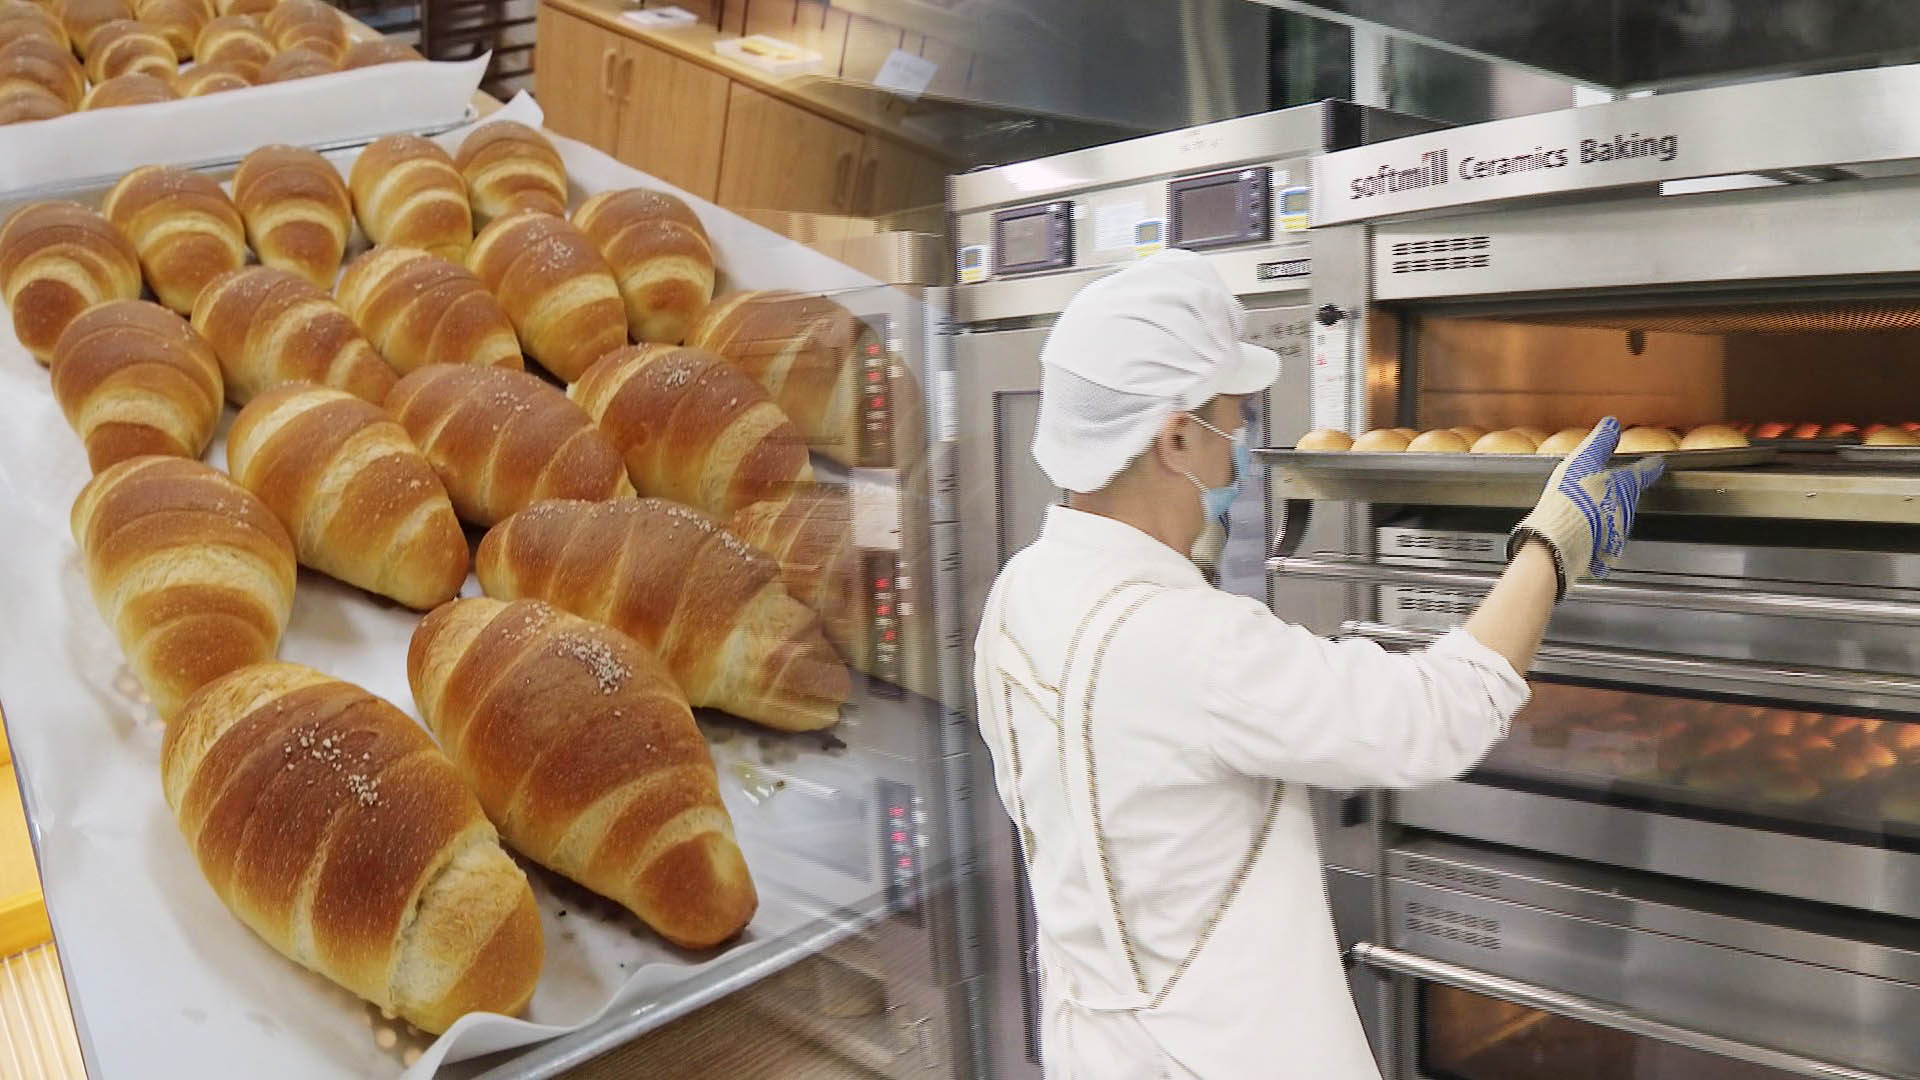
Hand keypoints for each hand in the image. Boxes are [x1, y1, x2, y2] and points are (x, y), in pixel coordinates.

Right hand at [1508, 417, 1665, 599]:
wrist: (1558, 542)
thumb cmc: (1571, 500)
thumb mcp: (1584, 460)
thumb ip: (1600, 441)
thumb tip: (1612, 423)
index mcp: (1625, 486)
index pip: (1644, 472)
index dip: (1651, 466)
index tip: (1657, 463)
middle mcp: (1626, 510)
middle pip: (1630, 497)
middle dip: (1624, 491)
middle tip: (1614, 485)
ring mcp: (1616, 533)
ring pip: (1617, 518)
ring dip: (1608, 512)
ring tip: (1592, 508)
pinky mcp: (1603, 553)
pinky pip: (1602, 540)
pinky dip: (1595, 533)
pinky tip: (1581, 531)